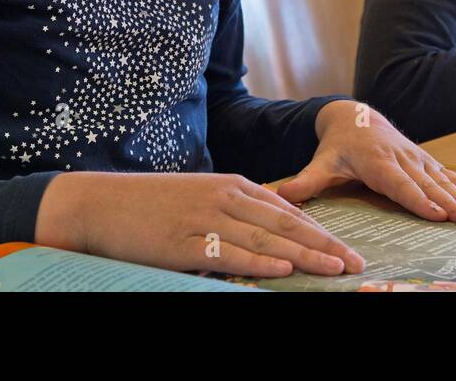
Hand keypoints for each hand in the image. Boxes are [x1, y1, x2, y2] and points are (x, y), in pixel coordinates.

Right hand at [35, 171, 364, 277]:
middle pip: (285, 224)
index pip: (286, 210)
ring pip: (265, 239)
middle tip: (355, 263)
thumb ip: (234, 211)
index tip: (347, 247)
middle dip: (324, 244)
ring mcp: (205, 220)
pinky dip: (258, 263)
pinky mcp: (184, 243)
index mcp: (231, 185)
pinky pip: (229, 255)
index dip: (320, 230)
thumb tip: (269, 235)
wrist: (99, 203)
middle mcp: (224, 198)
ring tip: (333, 268)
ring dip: (304, 256)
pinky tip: (282, 270)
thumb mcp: (200, 197)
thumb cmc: (151, 203)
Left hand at [275, 100, 455, 225]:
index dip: (418, 198)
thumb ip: (306, 180)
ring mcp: (416, 157)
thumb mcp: (321, 161)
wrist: (354, 117)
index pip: (399, 183)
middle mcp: (401, 157)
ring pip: (442, 178)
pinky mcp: (424, 159)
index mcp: (377, 160)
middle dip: (449, 202)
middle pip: (427, 183)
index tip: (436, 213)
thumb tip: (282, 195)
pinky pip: (447, 175)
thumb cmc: (338, 146)